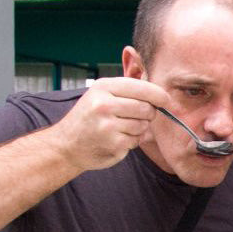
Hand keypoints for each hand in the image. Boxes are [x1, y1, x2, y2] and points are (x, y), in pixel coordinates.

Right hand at [49, 77, 169, 170]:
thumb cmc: (90, 117)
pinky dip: (132, 141)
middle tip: (134, 117)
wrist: (66, 144)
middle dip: (147, 114)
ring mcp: (107, 124)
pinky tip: (117, 139)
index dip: (159, 95)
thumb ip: (128, 91)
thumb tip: (161, 94)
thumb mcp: (102, 95)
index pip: (142, 88)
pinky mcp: (112, 142)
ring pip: (143, 125)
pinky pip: (137, 140)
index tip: (166, 100)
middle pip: (146, 108)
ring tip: (120, 128)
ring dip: (138, 129)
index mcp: (104, 87)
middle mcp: (104, 104)